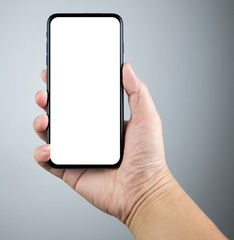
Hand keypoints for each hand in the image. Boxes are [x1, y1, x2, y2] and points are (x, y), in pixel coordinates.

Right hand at [33, 63, 170, 223]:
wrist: (143, 190)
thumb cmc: (148, 156)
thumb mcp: (146, 117)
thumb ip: (137, 91)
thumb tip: (126, 68)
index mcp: (102, 122)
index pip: (80, 100)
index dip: (67, 87)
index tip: (57, 74)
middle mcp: (88, 135)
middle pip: (61, 115)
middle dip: (48, 102)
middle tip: (45, 94)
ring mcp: (78, 152)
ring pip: (51, 134)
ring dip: (40, 124)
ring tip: (44, 120)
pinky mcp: (70, 170)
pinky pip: (48, 161)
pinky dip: (41, 153)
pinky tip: (48, 148)